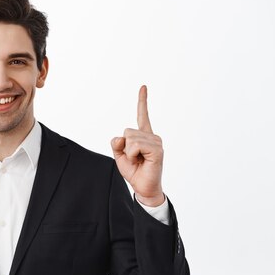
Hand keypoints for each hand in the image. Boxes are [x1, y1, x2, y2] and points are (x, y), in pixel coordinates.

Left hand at [110, 85, 164, 206]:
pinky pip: (135, 145)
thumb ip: (117, 144)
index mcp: (144, 136)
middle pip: (127, 131)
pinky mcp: (157, 149)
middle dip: (124, 147)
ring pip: (130, 138)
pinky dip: (132, 155)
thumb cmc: (134, 171)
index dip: (142, 101)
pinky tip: (141, 161)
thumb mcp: (120, 156)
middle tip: (134, 159)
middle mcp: (152, 137)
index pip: (143, 115)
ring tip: (138, 161)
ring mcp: (156, 142)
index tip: (143, 86)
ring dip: (129, 153)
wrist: (143, 187)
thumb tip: (121, 137)